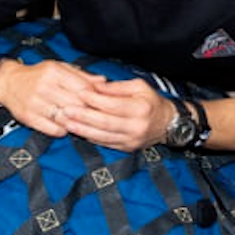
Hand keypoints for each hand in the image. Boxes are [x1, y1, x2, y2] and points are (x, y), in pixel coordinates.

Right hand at [0, 59, 109, 139]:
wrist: (8, 82)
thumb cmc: (37, 75)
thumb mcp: (60, 68)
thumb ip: (82, 76)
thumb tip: (104, 82)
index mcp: (54, 71)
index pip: (83, 89)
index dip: (94, 99)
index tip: (98, 103)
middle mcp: (44, 86)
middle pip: (76, 105)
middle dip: (87, 112)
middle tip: (92, 116)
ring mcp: (35, 103)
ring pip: (66, 119)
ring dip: (75, 123)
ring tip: (78, 121)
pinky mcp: (28, 117)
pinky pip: (54, 130)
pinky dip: (63, 130)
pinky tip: (64, 125)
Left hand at [54, 77, 172, 151]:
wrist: (168, 124)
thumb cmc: (151, 101)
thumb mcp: (138, 87)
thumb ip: (116, 87)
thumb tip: (94, 87)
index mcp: (141, 108)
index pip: (112, 105)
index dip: (94, 99)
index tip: (79, 92)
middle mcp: (136, 126)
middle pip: (104, 122)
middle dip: (83, 116)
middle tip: (66, 110)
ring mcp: (131, 140)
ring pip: (102, 136)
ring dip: (82, 129)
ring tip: (66, 122)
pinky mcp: (127, 148)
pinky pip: (105, 143)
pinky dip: (90, 137)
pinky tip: (78, 131)